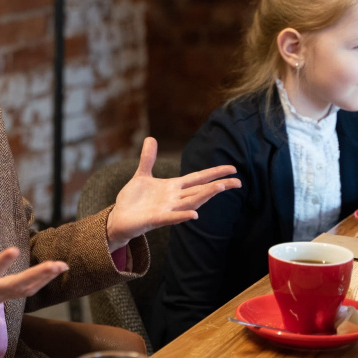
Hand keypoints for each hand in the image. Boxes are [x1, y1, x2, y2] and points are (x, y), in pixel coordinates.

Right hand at [0, 232, 67, 333]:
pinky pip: (28, 291)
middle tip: (56, 264)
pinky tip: (56, 272)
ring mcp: (1, 297)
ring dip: (45, 278)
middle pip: (18, 286)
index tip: (15, 249)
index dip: (2, 263)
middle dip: (37, 275)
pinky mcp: (6, 297)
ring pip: (27, 290)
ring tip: (62, 266)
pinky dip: (42, 282)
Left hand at [105, 137, 240, 249]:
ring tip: (220, 187)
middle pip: (200, 190)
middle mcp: (173, 199)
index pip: (197, 178)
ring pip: (190, 202)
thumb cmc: (133, 200)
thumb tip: (151, 138)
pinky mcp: (155, 219)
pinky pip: (171, 218)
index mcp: (172, 187)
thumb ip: (148, 159)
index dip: (214, 173)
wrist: (119, 218)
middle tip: (237, 182)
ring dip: (204, 195)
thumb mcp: (141, 175)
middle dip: (217, 185)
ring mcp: (166, 209)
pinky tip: (194, 214)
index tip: (232, 168)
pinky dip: (182, 216)